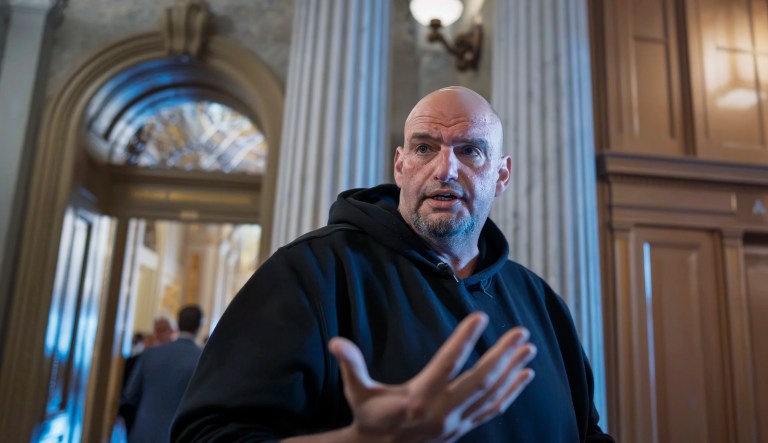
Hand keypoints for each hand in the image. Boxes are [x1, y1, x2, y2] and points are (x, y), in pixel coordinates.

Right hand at [329, 312, 536, 442]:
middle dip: (503, 355)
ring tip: (528, 348)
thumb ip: (351, 365)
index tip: (480, 317)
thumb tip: (335, 342)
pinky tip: (525, 375)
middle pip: (480, 381)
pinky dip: (512, 392)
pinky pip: (494, 410)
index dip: (464, 340)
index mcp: (418, 398)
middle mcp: (443, 412)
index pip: (447, 364)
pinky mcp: (464, 428)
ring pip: (492, 395)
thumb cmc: (370, 417)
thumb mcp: (358, 392)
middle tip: (521, 332)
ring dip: (513, 370)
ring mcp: (457, 423)